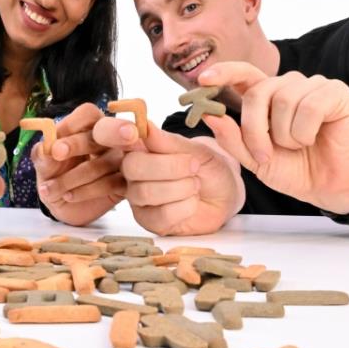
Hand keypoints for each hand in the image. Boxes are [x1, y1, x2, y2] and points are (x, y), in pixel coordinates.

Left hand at [32, 103, 126, 225]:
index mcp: (89, 125)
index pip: (88, 114)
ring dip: (71, 178)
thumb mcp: (44, 165)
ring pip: (102, 163)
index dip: (71, 125)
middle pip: (104, 130)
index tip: (54, 146)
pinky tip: (68, 196)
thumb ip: (43, 153)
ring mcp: (121, 160)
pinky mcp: (126, 182)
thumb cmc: (55, 176)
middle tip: (57, 153)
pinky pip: (110, 184)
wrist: (64, 205)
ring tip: (49, 189)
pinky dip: (85, 191)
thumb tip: (46, 147)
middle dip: (76, 144)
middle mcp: (110, 138)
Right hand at [93, 117, 243, 235]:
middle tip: (193, 166)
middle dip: (168, 166)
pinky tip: (192, 202)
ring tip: (196, 185)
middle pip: (132, 166)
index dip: (126, 136)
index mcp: (141, 147)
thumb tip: (146, 126)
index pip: (122, 138)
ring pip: (147, 192)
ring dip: (181, 187)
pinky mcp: (149, 221)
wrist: (226, 195)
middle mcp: (133, 172)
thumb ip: (171, 141)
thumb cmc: (208, 168)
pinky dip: (185, 207)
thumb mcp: (197, 150)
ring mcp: (138, 198)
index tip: (138, 135)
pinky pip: (160, 215)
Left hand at [200, 61, 348, 212]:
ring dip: (285, 135)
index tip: (203, 80)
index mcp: (266, 97)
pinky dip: (305, 132)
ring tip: (297, 146)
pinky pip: (310, 106)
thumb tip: (209, 116)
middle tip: (264, 155)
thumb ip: (232, 139)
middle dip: (255, 130)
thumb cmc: (293, 169)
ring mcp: (312, 85)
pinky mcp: (336, 92)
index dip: (224, 72)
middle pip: (258, 92)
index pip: (243, 74)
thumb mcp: (255, 160)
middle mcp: (288, 85)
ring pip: (283, 100)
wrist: (328, 185)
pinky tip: (313, 138)